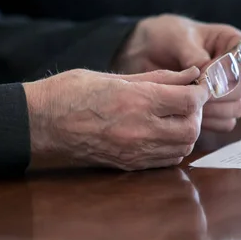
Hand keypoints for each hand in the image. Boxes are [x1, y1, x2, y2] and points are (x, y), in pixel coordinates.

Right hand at [23, 67, 209, 170]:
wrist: (40, 123)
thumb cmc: (69, 92)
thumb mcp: (113, 76)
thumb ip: (156, 77)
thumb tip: (189, 74)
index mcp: (136, 100)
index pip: (189, 100)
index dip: (200, 91)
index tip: (196, 85)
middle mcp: (139, 129)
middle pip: (192, 128)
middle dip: (196, 113)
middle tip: (186, 100)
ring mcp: (133, 151)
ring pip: (182, 147)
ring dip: (186, 131)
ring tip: (172, 116)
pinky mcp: (127, 165)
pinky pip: (165, 161)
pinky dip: (172, 148)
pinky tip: (160, 133)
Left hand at [113, 14, 240, 131]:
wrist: (147, 50)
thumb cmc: (166, 37)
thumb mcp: (178, 40)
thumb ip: (194, 55)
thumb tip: (208, 75)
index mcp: (231, 43)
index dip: (226, 71)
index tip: (203, 75)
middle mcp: (234, 67)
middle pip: (240, 89)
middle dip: (217, 94)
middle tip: (193, 94)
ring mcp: (226, 89)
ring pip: (236, 108)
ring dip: (214, 110)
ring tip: (188, 105)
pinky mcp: (216, 107)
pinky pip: (224, 122)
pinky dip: (210, 122)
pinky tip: (188, 115)